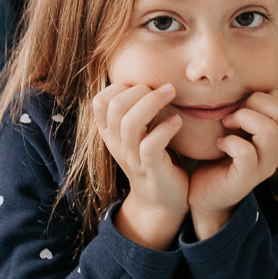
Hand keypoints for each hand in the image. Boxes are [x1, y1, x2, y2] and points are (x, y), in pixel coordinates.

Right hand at [93, 81, 188, 249]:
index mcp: (110, 133)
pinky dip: (165, 129)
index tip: (144, 86)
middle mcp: (116, 144)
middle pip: (114, 107)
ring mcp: (132, 158)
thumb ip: (136, 110)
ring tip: (172, 94)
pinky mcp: (151, 170)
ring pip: (130, 123)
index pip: (99, 101)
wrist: (161, 201)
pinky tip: (178, 122)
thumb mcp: (139, 133)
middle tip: (165, 88)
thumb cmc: (154, 158)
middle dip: (140, 90)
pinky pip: (150, 145)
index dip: (120, 87)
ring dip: (153, 102)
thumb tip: (148, 77)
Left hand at [187, 89, 277, 238]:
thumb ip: (249, 105)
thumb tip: (242, 75)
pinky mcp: (247, 179)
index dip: (270, 95)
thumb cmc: (219, 153)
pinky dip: (230, 142)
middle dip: (256, 102)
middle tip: (234, 113)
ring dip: (243, 118)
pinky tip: (220, 145)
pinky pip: (247, 153)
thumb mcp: (238, 124)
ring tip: (227, 124)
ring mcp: (266, 166)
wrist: (204, 193)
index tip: (247, 104)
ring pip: (270, 130)